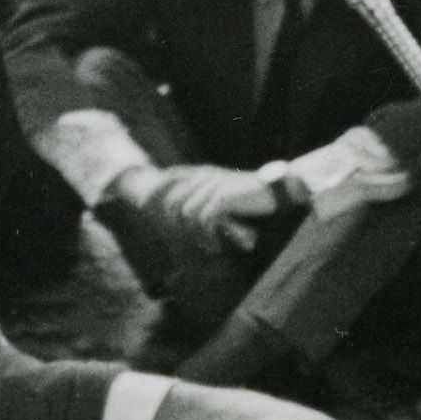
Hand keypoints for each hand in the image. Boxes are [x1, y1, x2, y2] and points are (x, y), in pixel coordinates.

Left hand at [124, 164, 284, 252]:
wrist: (275, 190)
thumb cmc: (250, 195)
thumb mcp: (224, 192)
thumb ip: (205, 198)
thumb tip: (186, 214)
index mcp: (203, 172)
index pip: (170, 177)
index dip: (155, 191)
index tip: (145, 206)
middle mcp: (204, 176)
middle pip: (172, 199)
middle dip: (170, 223)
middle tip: (179, 241)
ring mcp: (212, 186)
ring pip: (186, 214)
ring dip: (193, 235)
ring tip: (206, 247)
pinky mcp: (222, 198)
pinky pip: (203, 220)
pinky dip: (207, 236)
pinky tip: (215, 246)